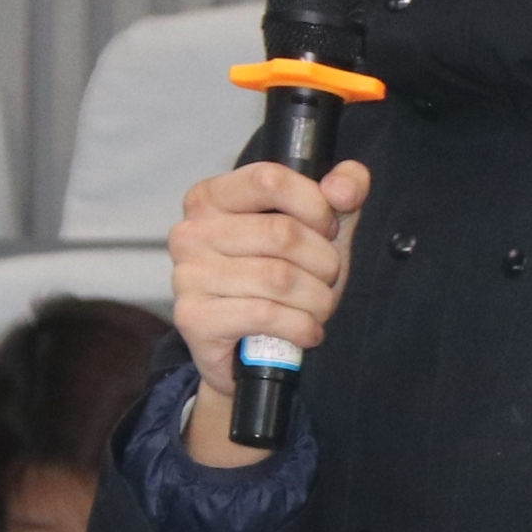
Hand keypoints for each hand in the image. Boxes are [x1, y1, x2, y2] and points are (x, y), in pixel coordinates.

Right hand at [167, 160, 368, 464]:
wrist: (250, 351)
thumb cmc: (283, 279)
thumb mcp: (319, 228)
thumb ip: (343, 192)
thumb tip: (344, 187)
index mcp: (212, 198)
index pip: (269, 180)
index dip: (313, 204)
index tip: (328, 227)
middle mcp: (191, 232)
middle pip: (281, 233)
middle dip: (323, 262)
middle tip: (329, 278)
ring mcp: (187, 275)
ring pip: (279, 278)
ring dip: (317, 299)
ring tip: (320, 307)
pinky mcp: (194, 318)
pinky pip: (265, 314)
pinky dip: (300, 326)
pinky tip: (307, 331)